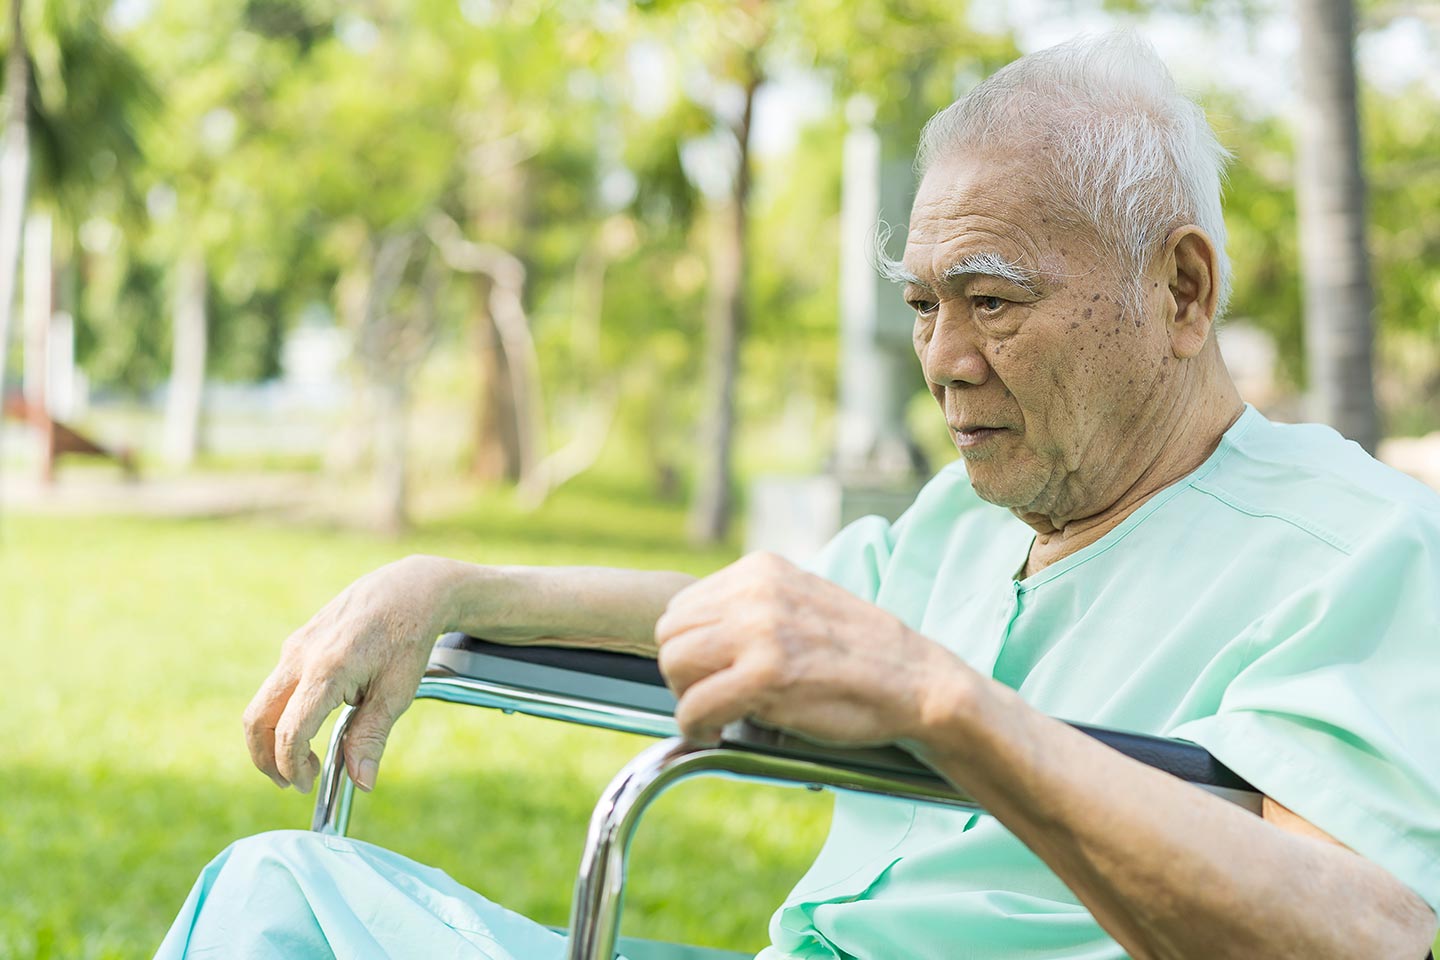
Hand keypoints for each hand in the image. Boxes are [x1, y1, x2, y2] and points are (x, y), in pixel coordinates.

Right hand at [243, 555, 462, 792]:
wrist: (409, 589)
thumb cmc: (408, 638)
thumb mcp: (398, 692)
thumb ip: (372, 736)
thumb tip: (362, 783)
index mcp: (327, 670)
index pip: (289, 731)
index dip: (292, 766)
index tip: (310, 784)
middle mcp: (301, 656)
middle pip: (257, 719)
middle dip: (266, 759)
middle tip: (293, 781)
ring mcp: (295, 646)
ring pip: (261, 702)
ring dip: (271, 737)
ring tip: (303, 759)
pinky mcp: (298, 641)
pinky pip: (277, 684)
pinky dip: (282, 713)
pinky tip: (312, 722)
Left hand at [654, 552, 969, 746]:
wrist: (915, 683)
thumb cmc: (858, 654)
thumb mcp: (800, 602)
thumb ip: (751, 607)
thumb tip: (695, 634)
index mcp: (760, 569)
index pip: (682, 606)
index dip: (690, 648)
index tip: (711, 674)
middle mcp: (755, 591)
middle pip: (669, 633)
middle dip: (682, 673)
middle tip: (711, 698)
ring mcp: (760, 631)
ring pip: (673, 665)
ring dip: (687, 698)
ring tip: (715, 714)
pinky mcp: (766, 675)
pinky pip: (695, 705)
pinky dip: (696, 726)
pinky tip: (716, 733)